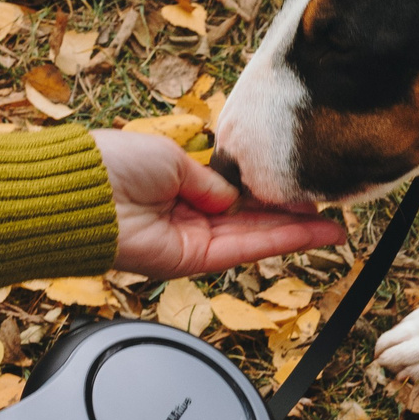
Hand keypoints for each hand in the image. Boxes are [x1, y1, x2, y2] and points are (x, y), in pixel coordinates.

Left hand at [94, 130, 343, 279]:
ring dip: (297, 233)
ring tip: (336, 228)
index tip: (302, 186)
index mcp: (180, 185)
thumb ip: (210, 179)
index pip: (236, 194)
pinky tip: (309, 233)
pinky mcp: (191, 261)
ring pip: (255, 238)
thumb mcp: (172, 158)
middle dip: (294, 217)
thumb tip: (234, 197)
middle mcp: (188, 216)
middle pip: (252, 220)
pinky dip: (278, 242)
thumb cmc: (113, 164)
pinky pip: (243, 249)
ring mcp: (191, 241)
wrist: (82, 194)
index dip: (270, 192)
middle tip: (334, 212)